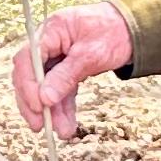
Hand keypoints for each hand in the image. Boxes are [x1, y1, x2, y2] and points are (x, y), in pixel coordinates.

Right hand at [12, 1, 134, 133]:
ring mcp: (56, 57)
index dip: (28, 84)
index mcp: (51, 30)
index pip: (27, 59)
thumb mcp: (91, 54)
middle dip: (33, 103)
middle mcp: (48, 43)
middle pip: (30, 76)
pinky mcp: (65, 69)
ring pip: (44, 87)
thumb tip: (45, 98)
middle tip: (39, 125)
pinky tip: (66, 124)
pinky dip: (63, 107)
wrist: (133, 28)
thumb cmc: (114, 32)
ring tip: (62, 132)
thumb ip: (66, 75)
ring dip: (51, 111)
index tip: (38, 106)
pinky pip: (59, 90)